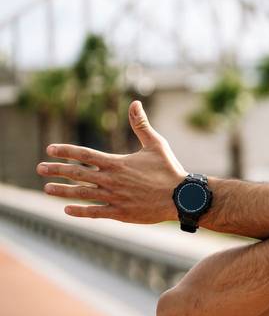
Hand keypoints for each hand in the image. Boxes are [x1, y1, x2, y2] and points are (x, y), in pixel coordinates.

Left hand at [36, 101, 187, 222]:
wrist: (181, 197)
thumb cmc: (169, 169)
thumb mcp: (156, 144)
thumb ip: (141, 125)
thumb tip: (134, 103)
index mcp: (117, 163)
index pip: (84, 155)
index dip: (65, 151)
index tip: (50, 149)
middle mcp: (111, 180)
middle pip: (77, 174)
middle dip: (56, 170)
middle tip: (40, 168)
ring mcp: (114, 197)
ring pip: (81, 193)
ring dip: (62, 191)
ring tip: (47, 189)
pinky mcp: (120, 212)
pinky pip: (94, 212)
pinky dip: (79, 211)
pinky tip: (67, 209)